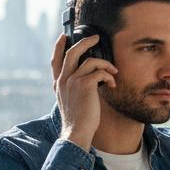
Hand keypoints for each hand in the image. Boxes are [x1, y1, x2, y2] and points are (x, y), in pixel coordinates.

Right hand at [51, 33, 116, 151]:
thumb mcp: (70, 101)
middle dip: (85, 42)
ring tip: (113, 73)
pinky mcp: (85, 84)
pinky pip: (100, 72)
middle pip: (72, 52)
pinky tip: (112, 84)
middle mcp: (63, 80)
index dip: (59, 47)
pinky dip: (109, 76)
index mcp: (58, 84)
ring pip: (91, 61)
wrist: (76, 132)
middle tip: (96, 37)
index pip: (55, 60)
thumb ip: (73, 88)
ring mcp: (73, 81)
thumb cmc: (78, 120)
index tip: (64, 37)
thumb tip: (89, 79)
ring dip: (106, 65)